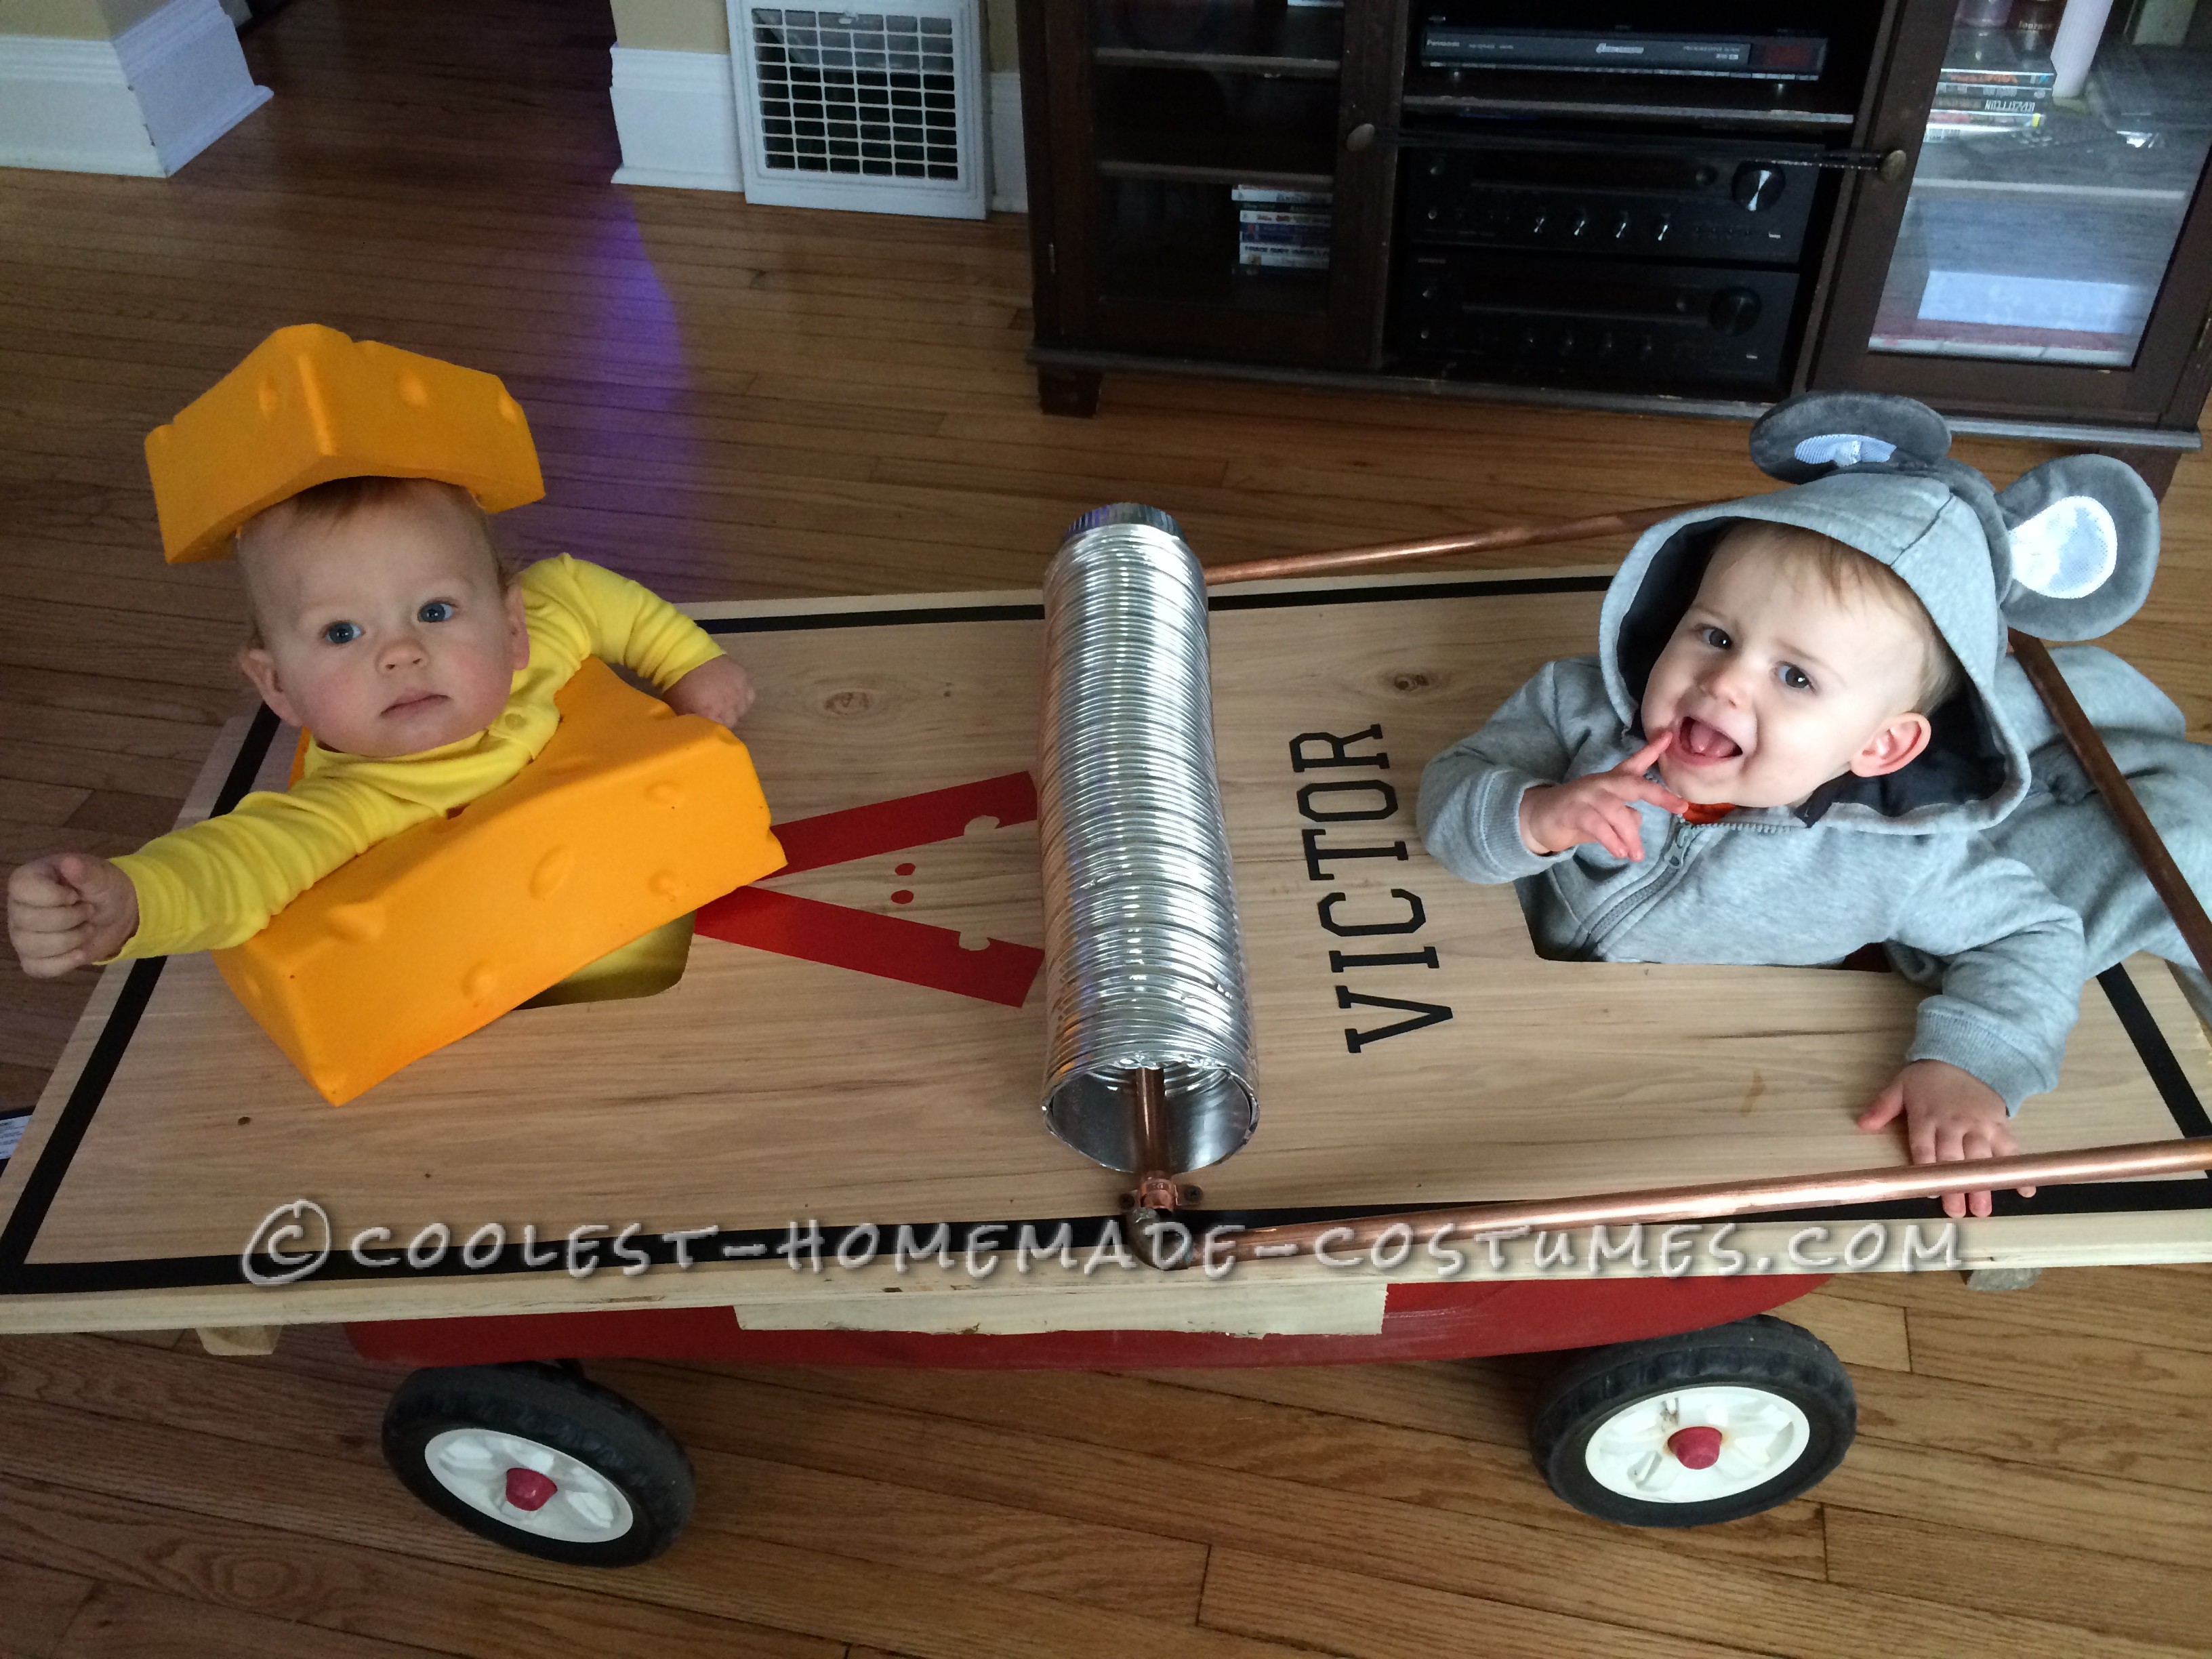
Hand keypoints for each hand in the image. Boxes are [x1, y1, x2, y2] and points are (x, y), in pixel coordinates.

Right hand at [8, 853, 138, 976]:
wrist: (115, 914)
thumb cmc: (103, 889)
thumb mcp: (103, 876)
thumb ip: (86, 871)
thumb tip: (69, 863)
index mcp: (29, 878)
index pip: (22, 889)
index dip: (53, 896)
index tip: (75, 895)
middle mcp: (18, 906)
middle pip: (28, 921)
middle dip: (69, 919)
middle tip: (88, 911)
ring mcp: (22, 933)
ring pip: (30, 946)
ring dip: (70, 941)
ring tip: (87, 929)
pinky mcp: (32, 957)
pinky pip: (37, 967)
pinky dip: (64, 963)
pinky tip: (80, 952)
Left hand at [665, 655, 754, 728]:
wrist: (686, 655)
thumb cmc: (679, 684)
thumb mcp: (678, 708)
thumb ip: (690, 723)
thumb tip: (694, 733)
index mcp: (712, 715)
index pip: (720, 732)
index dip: (714, 729)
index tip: (708, 725)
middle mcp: (729, 706)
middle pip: (732, 722)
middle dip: (723, 719)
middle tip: (714, 712)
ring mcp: (739, 692)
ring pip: (742, 710)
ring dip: (734, 708)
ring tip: (723, 701)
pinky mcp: (745, 679)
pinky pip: (749, 696)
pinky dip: (742, 697)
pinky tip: (732, 693)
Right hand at [1518, 731, 1688, 859]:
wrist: (1538, 819)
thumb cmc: (1578, 815)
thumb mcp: (1606, 814)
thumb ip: (1625, 817)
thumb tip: (1637, 822)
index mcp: (1611, 781)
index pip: (1634, 763)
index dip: (1653, 750)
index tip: (1669, 736)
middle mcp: (1601, 783)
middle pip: (1633, 783)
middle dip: (1658, 794)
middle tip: (1680, 806)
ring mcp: (1586, 795)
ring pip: (1616, 811)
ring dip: (1630, 835)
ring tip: (1636, 855)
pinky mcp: (1572, 811)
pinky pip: (1597, 825)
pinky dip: (1611, 839)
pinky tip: (1618, 852)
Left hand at [1857, 1059, 2036, 1220]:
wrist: (1965, 1055)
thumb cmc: (1929, 1077)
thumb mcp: (1900, 1086)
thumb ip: (1882, 1107)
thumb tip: (1862, 1125)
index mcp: (1926, 1118)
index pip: (1924, 1148)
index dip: (1926, 1170)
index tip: (1929, 1192)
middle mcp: (1953, 1125)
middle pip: (1954, 1159)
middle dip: (1955, 1186)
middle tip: (1957, 1212)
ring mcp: (1979, 1126)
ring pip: (1982, 1159)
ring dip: (1983, 1185)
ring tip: (1982, 1210)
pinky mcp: (1999, 1124)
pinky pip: (2011, 1149)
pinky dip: (2018, 1169)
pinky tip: (2024, 1190)